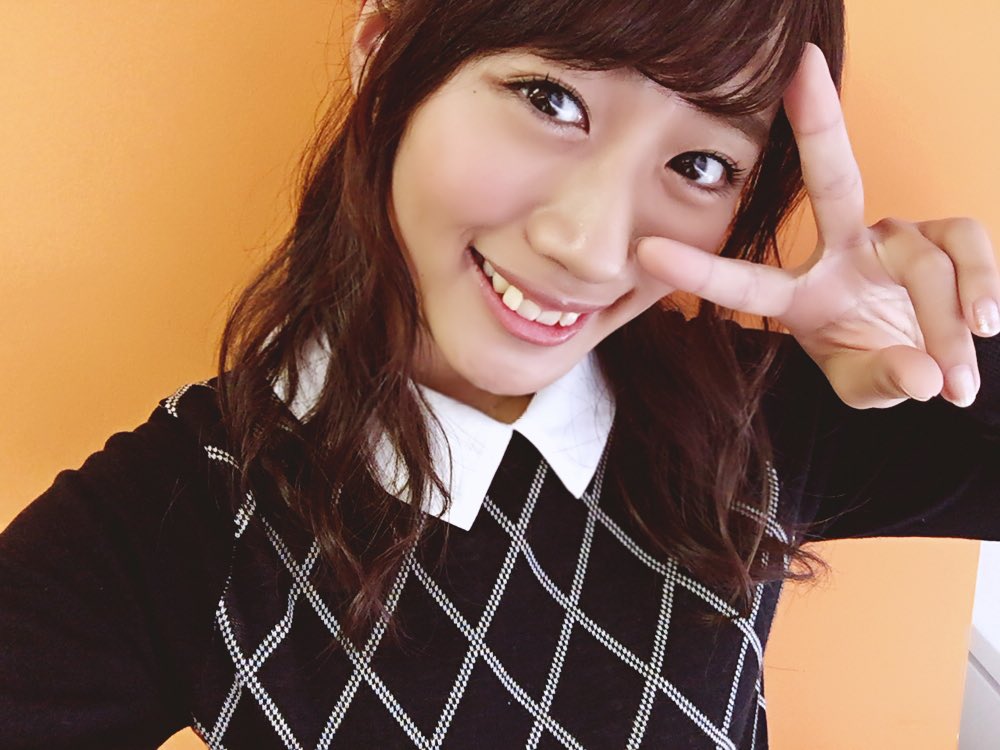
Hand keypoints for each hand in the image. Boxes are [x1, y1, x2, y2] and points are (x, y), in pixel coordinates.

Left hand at [637, 44, 998, 408]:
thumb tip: (923, 377)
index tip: (647, 251)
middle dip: (818, 120)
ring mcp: (893, 237)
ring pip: (921, 260)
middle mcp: (841, 250)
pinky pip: (965, 243)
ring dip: (944, 324)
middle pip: (831, 178)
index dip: (699, 270)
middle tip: (801, 67)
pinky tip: (985, 323)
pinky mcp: (942, 235)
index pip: (745, 283)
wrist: (932, 361)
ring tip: (954, 385)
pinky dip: (981, 285)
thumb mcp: (866, 385)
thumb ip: (882, 381)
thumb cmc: (877, 362)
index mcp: (799, 296)